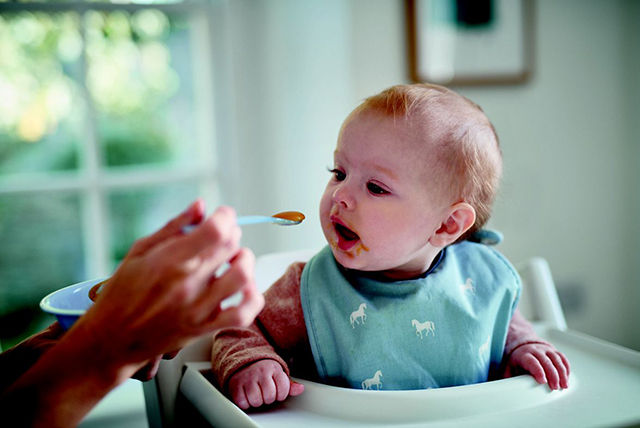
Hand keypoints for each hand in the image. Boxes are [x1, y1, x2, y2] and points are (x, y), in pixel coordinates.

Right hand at [75, 200, 264, 377]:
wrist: (111, 339)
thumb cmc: (122, 292)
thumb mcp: (141, 250)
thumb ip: (175, 226)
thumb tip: (201, 205)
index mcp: (170, 260)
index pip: (216, 230)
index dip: (226, 217)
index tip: (222, 216)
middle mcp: (187, 283)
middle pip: (231, 247)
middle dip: (232, 235)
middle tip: (223, 238)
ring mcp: (198, 308)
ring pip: (243, 277)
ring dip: (245, 262)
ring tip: (235, 260)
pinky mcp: (204, 328)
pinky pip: (243, 314)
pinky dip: (253, 298)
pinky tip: (244, 289)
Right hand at [228, 360, 303, 408]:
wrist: (244, 363)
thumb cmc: (263, 372)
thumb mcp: (277, 375)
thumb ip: (289, 384)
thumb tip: (300, 389)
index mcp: (274, 368)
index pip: (283, 390)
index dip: (281, 394)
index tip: (276, 390)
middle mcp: (261, 371)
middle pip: (270, 396)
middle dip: (268, 398)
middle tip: (264, 392)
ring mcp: (247, 377)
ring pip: (256, 401)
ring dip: (257, 401)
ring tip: (256, 394)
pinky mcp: (235, 385)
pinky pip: (243, 402)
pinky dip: (245, 403)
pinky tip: (247, 395)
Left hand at [503, 342, 569, 389]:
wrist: (523, 345)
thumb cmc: (517, 360)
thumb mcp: (509, 367)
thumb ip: (509, 378)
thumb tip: (506, 391)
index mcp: (524, 354)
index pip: (532, 362)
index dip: (538, 371)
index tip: (542, 381)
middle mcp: (536, 350)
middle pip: (547, 361)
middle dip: (552, 375)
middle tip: (555, 387)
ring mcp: (546, 350)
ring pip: (557, 359)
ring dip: (562, 373)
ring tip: (564, 385)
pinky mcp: (554, 351)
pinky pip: (562, 358)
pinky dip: (566, 368)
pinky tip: (567, 378)